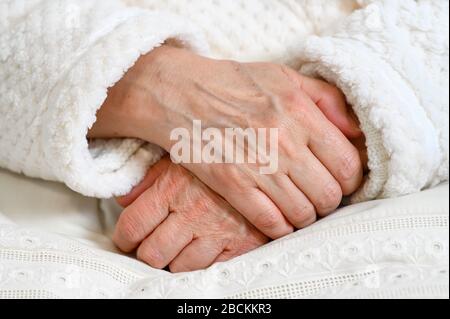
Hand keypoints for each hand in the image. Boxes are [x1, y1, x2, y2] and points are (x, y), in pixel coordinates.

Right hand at [91, 45, 363, 238]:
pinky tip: (280, 220)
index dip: (351, 180)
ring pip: (303, 213)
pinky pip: (271, 223)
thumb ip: (328, 100)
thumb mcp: (285, 77)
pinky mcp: (233, 186)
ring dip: (305, 216)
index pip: (347, 164)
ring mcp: (258, 167)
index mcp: (301, 114)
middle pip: (329, 195)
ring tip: (299, 208)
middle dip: (329, 201)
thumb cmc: (234, 83)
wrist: (180, 93)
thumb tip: (357, 131)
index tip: (342, 181)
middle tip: (319, 195)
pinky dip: (281, 228)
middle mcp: (284, 143)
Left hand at [114, 156, 268, 272]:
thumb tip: (123, 199)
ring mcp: (217, 231)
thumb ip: (149, 177)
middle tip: (154, 243)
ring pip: (179, 266)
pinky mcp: (240, 244)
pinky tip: (205, 247)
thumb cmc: (220, 157)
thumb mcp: (181, 155)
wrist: (269, 162)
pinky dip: (203, 263)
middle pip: (152, 254)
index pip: (132, 226)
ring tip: (183, 244)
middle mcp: (192, 212)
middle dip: (149, 252)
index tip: (129, 238)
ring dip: (176, 259)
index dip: (125, 237)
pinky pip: (210, 269)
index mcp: (172, 188)